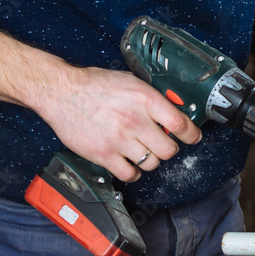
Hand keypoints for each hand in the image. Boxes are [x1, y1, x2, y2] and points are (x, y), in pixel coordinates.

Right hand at [28, 65, 201, 182]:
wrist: (61, 92)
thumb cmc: (94, 85)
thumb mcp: (130, 81)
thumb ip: (151, 96)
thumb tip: (172, 107)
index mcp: (144, 99)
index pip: (180, 124)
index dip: (191, 134)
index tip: (192, 137)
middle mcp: (135, 120)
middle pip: (169, 149)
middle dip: (168, 148)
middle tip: (161, 144)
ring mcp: (120, 140)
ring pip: (151, 164)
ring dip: (150, 160)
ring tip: (141, 151)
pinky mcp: (104, 154)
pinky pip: (130, 174)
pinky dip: (132, 172)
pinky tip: (129, 163)